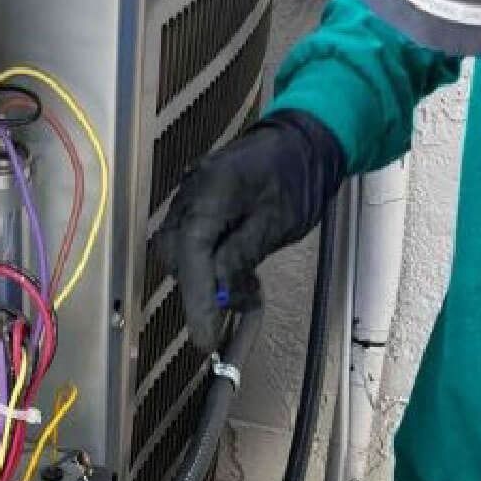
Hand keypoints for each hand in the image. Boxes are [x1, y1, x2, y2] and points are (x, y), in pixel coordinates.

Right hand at [158, 110, 346, 351]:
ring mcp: (191, 199)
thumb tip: (216, 295)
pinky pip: (193, 243)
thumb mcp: (276, 224)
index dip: (196, 301)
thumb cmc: (296, 178)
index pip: (191, 255)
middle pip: (178, 257)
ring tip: (246, 290)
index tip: (203, 339)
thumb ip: (240, 257)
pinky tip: (239, 275)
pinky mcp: (200, 206)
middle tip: (237, 308)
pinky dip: (211, 265)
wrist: (303, 141)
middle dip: (201, 290)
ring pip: (182, 254)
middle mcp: (191, 195)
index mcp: (211, 193)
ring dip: (207, 280)